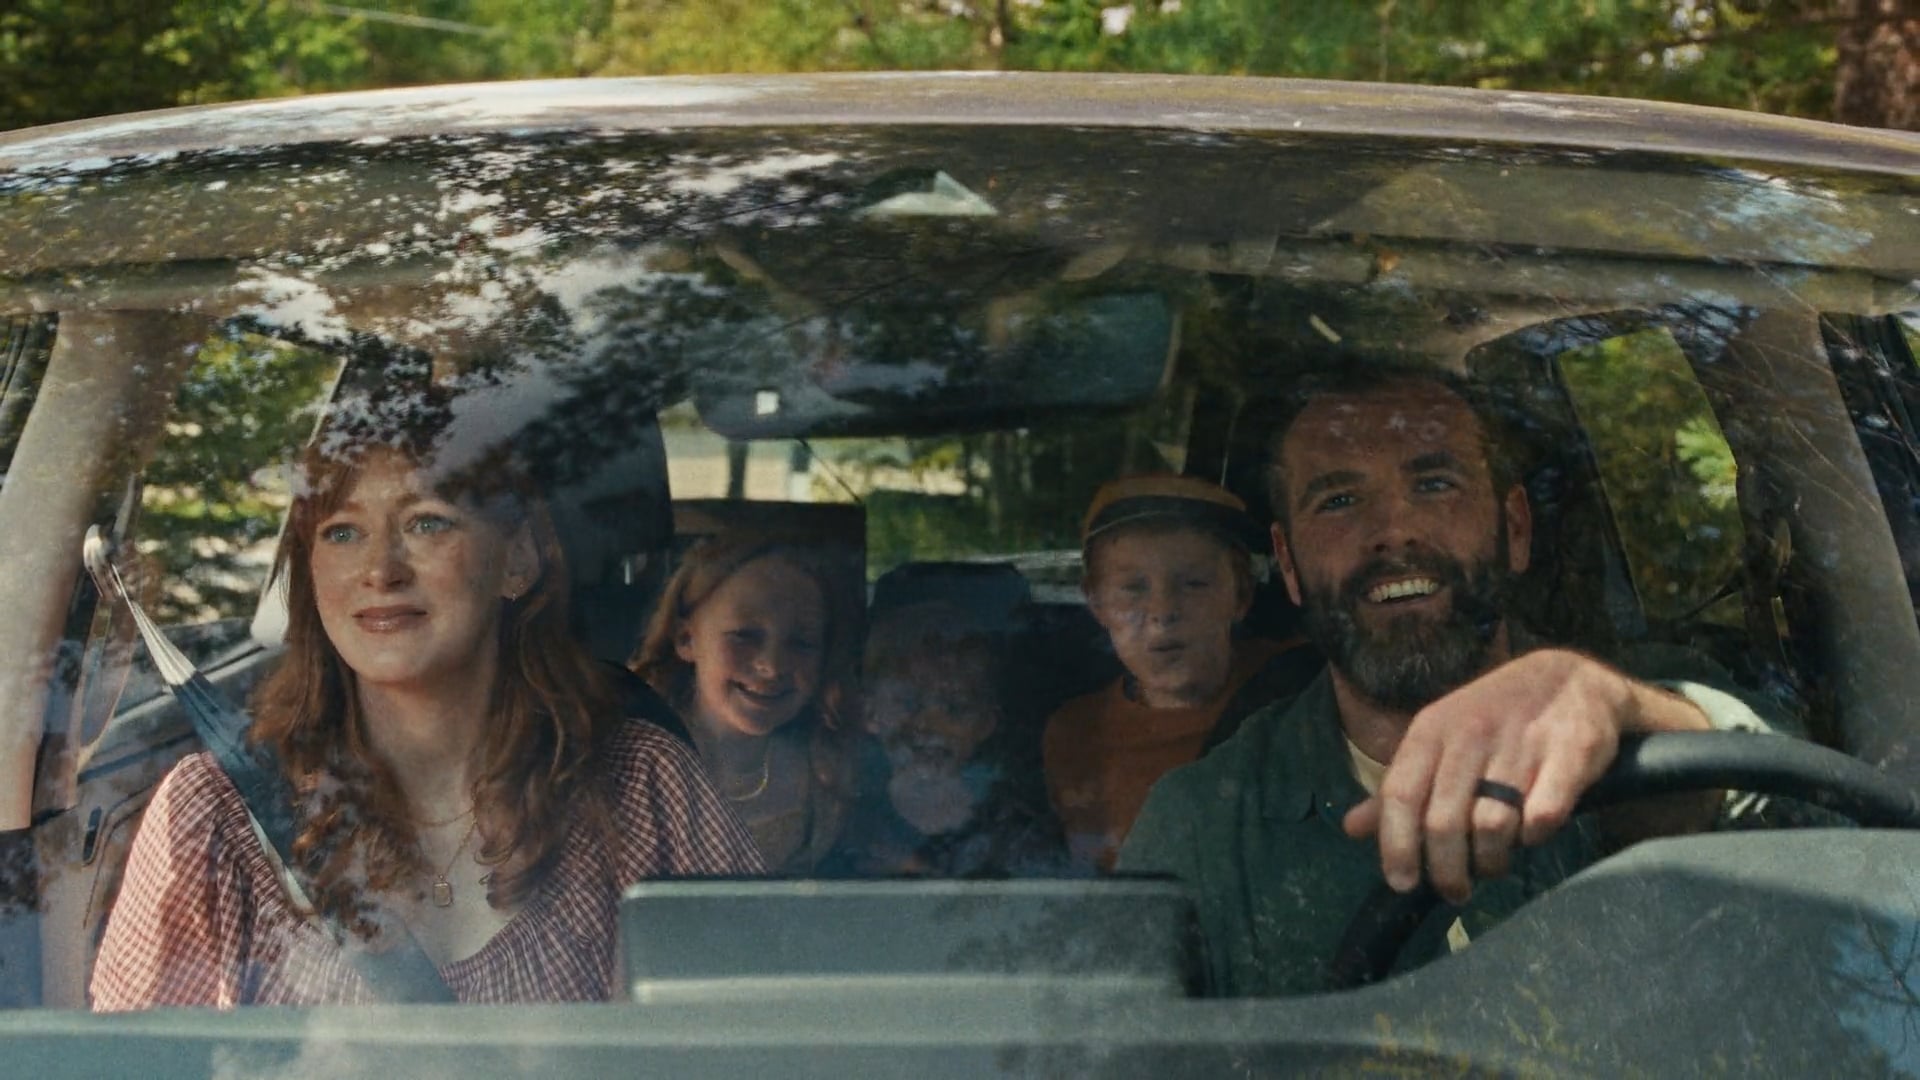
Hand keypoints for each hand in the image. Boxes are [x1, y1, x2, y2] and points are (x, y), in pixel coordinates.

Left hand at [1341, 649, 1706, 903]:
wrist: (1570, 678)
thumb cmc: (1492, 718)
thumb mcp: (1439, 740)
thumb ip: (1401, 785)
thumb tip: (1352, 828)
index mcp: (1432, 731)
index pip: (1400, 795)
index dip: (1396, 845)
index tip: (1401, 883)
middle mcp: (1471, 735)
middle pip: (1443, 821)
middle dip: (1446, 870)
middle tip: (1455, 890)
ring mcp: (1521, 744)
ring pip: (1492, 825)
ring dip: (1491, 859)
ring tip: (1493, 863)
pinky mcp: (1570, 754)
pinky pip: (1544, 816)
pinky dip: (1535, 837)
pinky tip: (1532, 835)